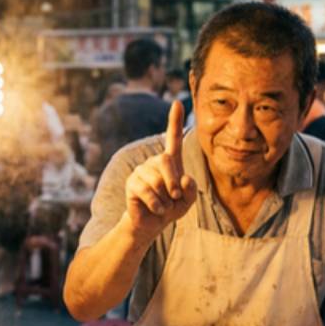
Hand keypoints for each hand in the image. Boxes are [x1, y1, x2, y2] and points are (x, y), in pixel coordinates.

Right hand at [124, 100, 196, 241]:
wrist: (151, 223)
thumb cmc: (170, 208)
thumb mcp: (187, 200)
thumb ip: (192, 190)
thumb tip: (185, 178)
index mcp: (171, 161)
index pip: (173, 138)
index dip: (175, 120)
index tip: (177, 102)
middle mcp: (154, 161)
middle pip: (166, 161)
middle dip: (174, 183)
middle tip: (175, 197)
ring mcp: (141, 170)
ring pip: (157, 181)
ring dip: (166, 199)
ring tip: (163, 205)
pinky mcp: (132, 182)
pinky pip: (148, 192)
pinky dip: (157, 205)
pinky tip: (155, 208)